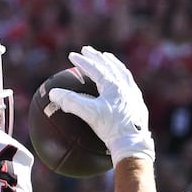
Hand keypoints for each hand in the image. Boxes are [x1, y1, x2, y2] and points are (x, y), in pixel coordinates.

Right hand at [47, 46, 153, 163]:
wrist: (132, 141)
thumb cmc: (110, 127)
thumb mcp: (88, 114)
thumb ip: (71, 102)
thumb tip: (53, 93)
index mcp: (113, 85)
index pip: (95, 68)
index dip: (82, 61)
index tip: (72, 55)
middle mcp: (125, 85)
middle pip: (110, 65)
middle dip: (97, 57)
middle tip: (87, 50)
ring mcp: (133, 93)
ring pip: (122, 72)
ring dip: (112, 63)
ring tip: (106, 58)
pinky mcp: (137, 103)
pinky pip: (129, 82)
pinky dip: (121, 75)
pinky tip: (120, 79)